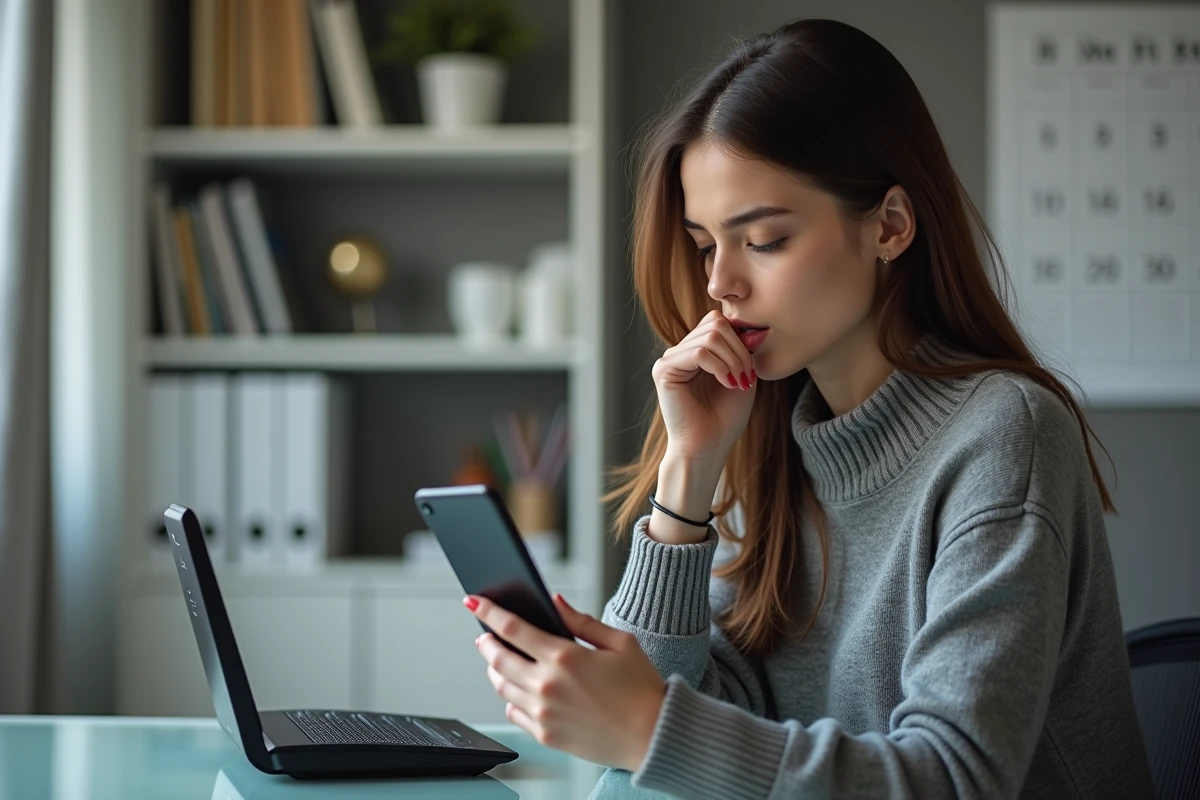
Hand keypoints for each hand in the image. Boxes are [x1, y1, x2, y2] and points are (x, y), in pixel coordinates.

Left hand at [465, 593, 664, 772]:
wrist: (652, 735)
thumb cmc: (641, 688)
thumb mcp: (619, 643)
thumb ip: (581, 621)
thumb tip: (555, 602)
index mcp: (564, 657)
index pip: (512, 628)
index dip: (489, 612)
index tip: (473, 602)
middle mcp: (547, 685)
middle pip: (498, 658)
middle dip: (486, 642)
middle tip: (484, 635)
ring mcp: (543, 713)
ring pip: (501, 686)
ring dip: (494, 669)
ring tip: (499, 660)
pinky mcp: (546, 735)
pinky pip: (513, 713)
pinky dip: (509, 698)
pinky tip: (517, 690)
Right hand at [653, 310, 756, 464]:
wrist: (709, 447)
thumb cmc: (725, 418)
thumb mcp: (741, 375)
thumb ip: (741, 350)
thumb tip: (746, 327)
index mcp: (696, 351)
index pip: (717, 321)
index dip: (739, 340)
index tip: (750, 370)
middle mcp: (680, 352)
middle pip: (715, 323)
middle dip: (738, 350)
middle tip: (745, 377)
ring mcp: (670, 359)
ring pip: (710, 336)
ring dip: (732, 360)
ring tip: (737, 382)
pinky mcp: (664, 370)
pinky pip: (699, 353)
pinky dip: (719, 366)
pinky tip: (726, 383)